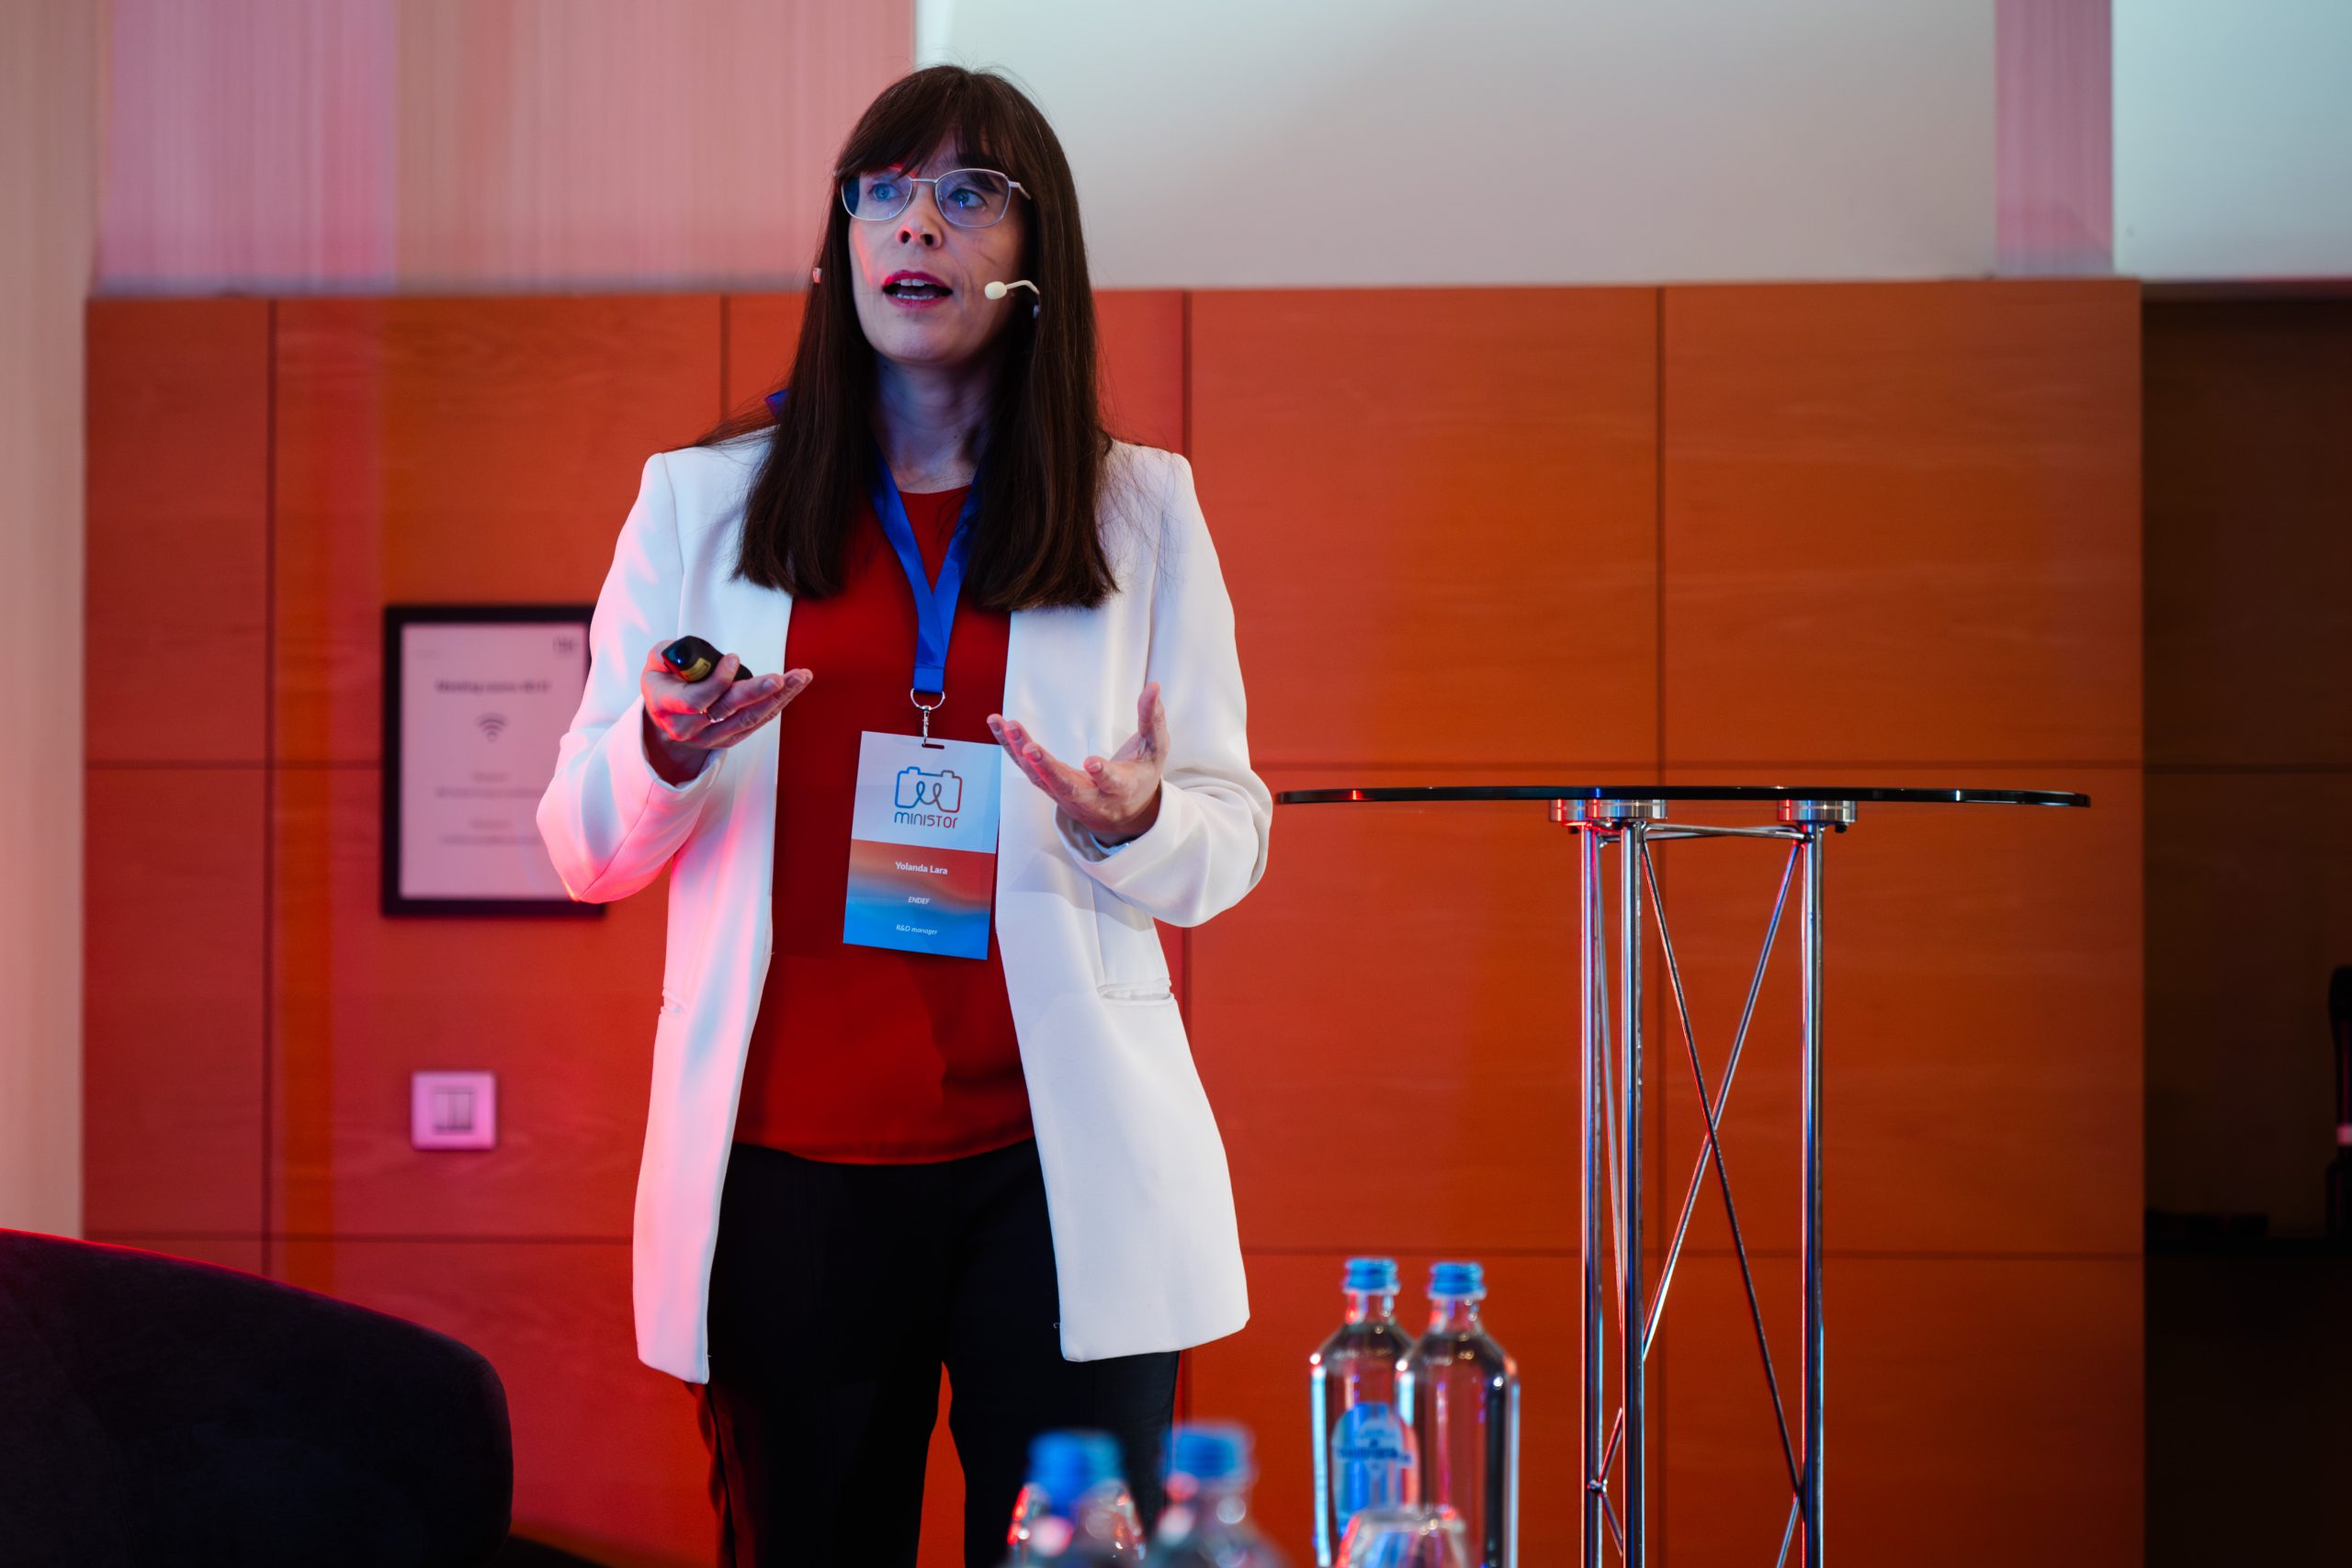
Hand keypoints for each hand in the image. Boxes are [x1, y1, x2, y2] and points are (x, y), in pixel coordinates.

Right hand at [639, 645, 810, 783]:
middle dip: (756, 693)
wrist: (664, 714)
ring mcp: (708, 737)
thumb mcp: (657, 661)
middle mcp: (687, 728)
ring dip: (777, 698)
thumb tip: (699, 656)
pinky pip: (755, 724)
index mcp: (666, 705)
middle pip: (727, 712)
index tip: (734, 658)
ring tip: (799, 678)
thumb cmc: (664, 681)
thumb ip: (672, 653)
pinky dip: (775, 705)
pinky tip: (792, 688)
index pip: (695, 701)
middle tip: (780, 678)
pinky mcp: (727, 740)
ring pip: (747, 719)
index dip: (717, 682)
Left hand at [989, 682, 1167, 845]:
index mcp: (1121, 789)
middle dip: (1047, 768)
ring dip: (1020, 752)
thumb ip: (1152, 719)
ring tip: (1006, 725)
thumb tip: (1154, 686)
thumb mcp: (1155, 750)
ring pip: (1039, 777)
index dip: (1103, 774)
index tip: (1091, 763)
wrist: (1123, 815)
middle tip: (1030, 749)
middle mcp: (1091, 798)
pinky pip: (1027, 769)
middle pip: (1066, 786)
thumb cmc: (1141, 777)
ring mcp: (1065, 796)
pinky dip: (1010, 747)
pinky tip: (997, 724)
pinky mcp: (1049, 788)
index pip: (1112, 783)